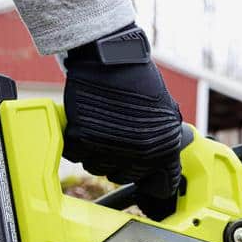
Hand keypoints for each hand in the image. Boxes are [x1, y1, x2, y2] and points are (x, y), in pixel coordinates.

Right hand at [62, 24, 182, 217]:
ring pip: (97, 167)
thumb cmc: (138, 80)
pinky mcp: (83, 138)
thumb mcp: (166, 113)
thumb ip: (165, 143)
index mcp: (163, 148)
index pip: (162, 185)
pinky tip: (85, 125)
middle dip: (119, 162)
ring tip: (100, 129)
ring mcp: (110, 147)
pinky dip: (76, 143)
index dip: (152, 180)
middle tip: (116, 139)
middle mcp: (139, 152)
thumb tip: (165, 170)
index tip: (146, 177)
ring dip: (97, 153)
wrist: (111, 56)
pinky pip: (76, 154)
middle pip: (122, 177)